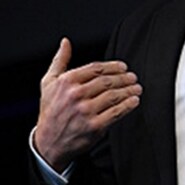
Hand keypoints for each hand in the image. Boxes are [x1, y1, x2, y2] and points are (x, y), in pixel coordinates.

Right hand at [34, 38, 141, 171]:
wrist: (48, 143)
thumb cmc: (50, 110)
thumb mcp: (48, 83)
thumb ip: (59, 60)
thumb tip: (66, 42)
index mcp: (67, 81)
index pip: (96, 68)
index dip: (113, 66)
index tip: (124, 67)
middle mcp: (76, 95)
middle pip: (108, 81)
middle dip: (124, 78)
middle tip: (133, 77)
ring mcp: (85, 111)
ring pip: (114, 96)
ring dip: (129, 90)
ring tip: (136, 88)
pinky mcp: (94, 126)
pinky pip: (116, 112)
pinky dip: (128, 105)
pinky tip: (134, 101)